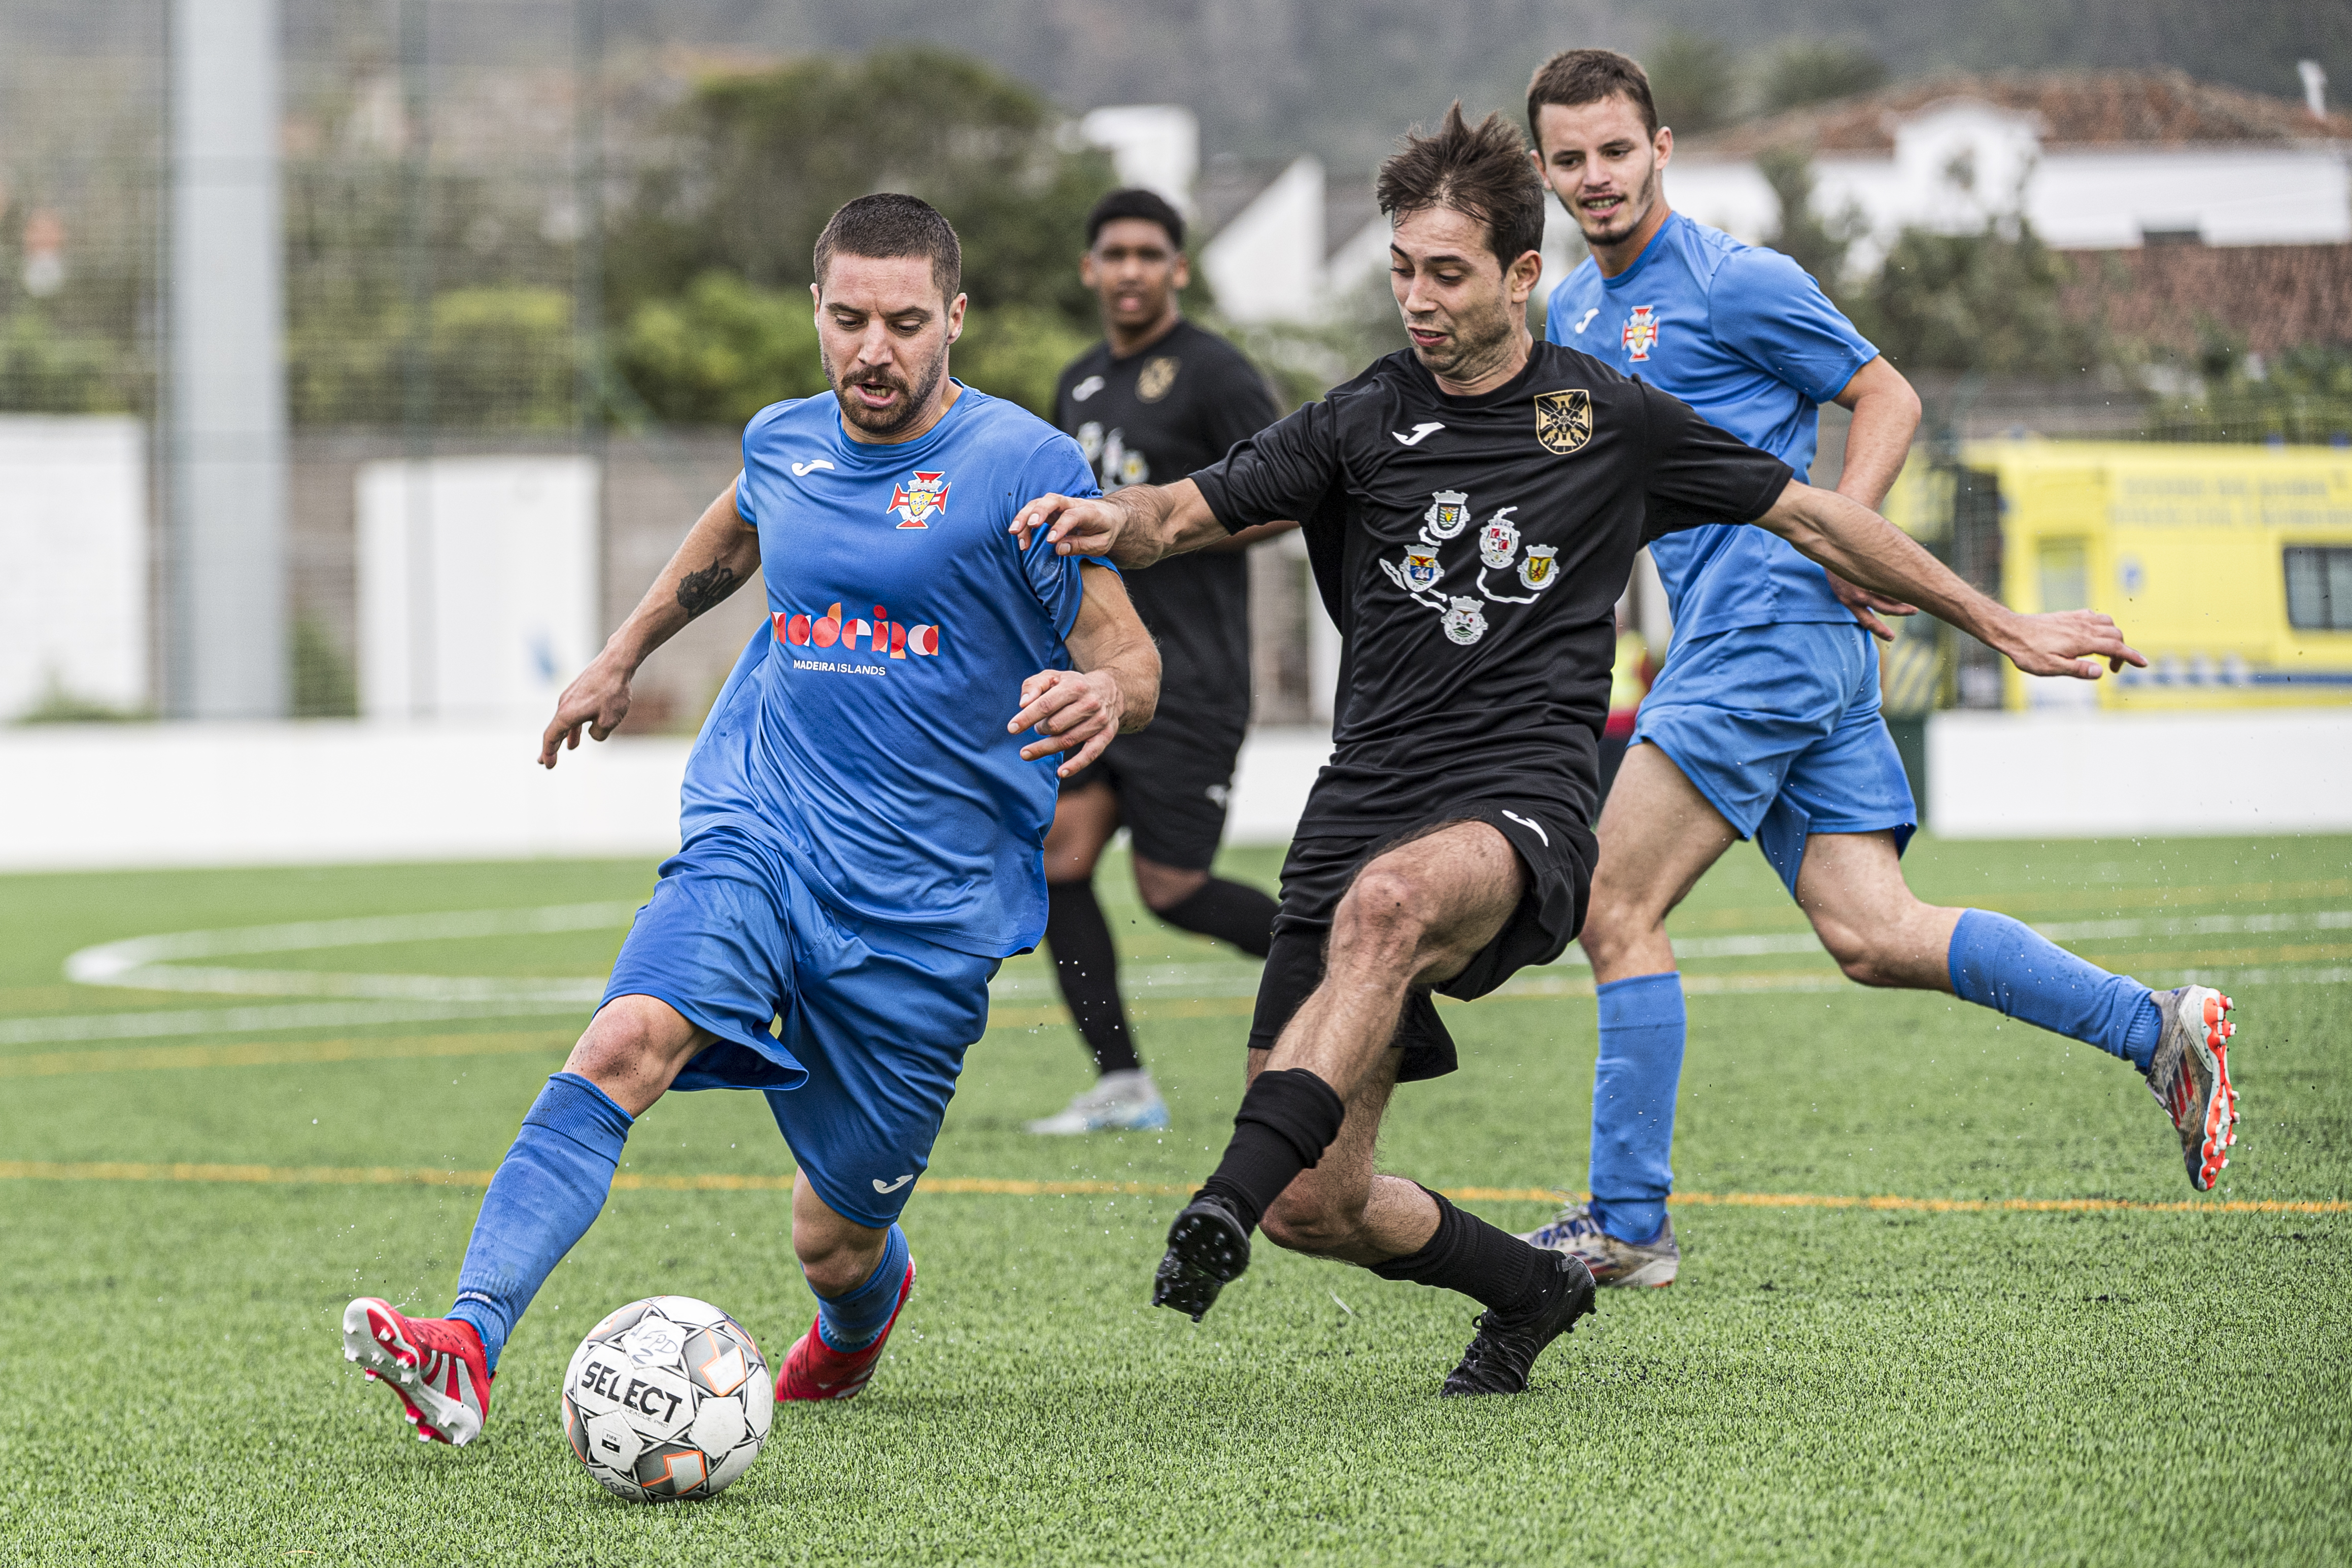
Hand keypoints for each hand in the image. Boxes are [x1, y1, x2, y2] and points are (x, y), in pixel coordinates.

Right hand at [539, 651, 633, 767]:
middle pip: (555, 730)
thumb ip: (598, 734)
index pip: (551, 737)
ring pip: (567, 720)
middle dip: (551, 747)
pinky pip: (574, 712)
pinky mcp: (580, 690)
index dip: (548, 752)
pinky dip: (576, 724)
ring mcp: (571, 696)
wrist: (616, 663)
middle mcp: (564, 704)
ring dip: (567, 735)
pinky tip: (582, 731)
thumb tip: (593, 733)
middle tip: (544, 761)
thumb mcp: (608, 721)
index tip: (548, 765)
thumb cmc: (612, 692)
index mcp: (566, 714)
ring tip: (570, 748)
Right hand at [1009, 492, 1127, 557]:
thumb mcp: (1101, 544)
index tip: (1050, 541)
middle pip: (1052, 500)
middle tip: (1029, 526)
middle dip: (1039, 511)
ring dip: (1025, 516)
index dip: (1061, 527)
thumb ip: (1082, 545)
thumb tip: (1059, 548)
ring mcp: (1060, 505)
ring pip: (1039, 503)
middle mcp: (1072, 504)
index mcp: (1089, 512)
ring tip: (1014, 533)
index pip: (1072, 515)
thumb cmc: (1104, 531)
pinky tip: (1019, 536)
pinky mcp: (1050, 509)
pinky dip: (1024, 520)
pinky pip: (1034, 509)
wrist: (1108, 515)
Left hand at [1009, 667, 1124, 776]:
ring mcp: (1099, 721)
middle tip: (1035, 729)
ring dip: (1045, 748)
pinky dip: (1076, 765)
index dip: (1027, 718)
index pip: (1046, 705)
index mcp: (1074, 686)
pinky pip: (1090, 754)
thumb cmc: (1072, 685)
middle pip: (1055, 725)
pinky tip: (1062, 773)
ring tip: (1027, 752)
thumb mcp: (1053, 676)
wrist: (1110, 690)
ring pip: (1068, 740)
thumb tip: (1023, 703)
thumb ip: (1034, 685)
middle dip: (1039, 730)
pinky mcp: (1106, 735)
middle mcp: (1089, 703)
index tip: (1011, 728)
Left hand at [1826, 572, 1917, 641]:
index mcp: (1848, 601)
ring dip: (1904, 597)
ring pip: (1890, 595)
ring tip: (1915, 594)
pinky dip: (1899, 582)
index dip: (1879, 631)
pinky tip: (1908, 580)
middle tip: (1915, 611)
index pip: (1866, 621)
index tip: (1891, 637)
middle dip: (1902, 611)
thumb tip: (1875, 599)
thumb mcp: (1841, 585)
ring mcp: (1864, 583)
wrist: (1829, 546)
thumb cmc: (1836, 566)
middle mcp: (1856, 595)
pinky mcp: (1870, 570)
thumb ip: (1857, 593)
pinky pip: (1889, 580)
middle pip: (1885, 608)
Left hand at [1994, 609, 2147, 679]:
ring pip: (2108, 623)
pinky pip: (2094, 616)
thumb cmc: (2028, 652)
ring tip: (2106, 652)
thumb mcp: (2051, 667)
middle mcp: (2083, 627)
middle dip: (2123, 651)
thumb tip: (2101, 673)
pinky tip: (2094, 634)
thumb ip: (2077, 669)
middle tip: (2115, 668)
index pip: (2115, 648)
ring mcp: (2076, 619)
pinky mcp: (2068, 616)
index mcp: (2082, 642)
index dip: (2132, 656)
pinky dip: (2102, 625)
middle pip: (2116, 635)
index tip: (2144, 664)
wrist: (2011, 631)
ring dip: (2114, 636)